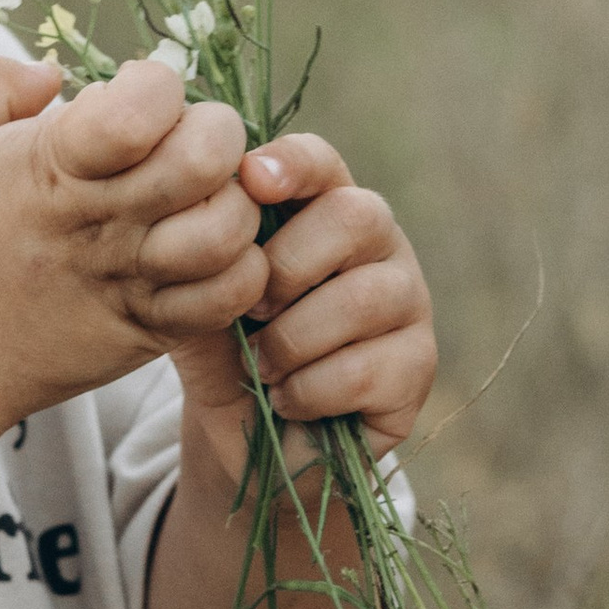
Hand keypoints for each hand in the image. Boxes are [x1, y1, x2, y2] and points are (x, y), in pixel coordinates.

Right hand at [0, 50, 266, 427]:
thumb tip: (54, 73)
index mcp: (54, 164)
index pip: (146, 104)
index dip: (156, 84)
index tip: (133, 96)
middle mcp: (101, 221)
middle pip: (206, 159)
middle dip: (214, 133)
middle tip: (185, 144)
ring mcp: (131, 280)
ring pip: (228, 229)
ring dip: (233, 202)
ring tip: (202, 200)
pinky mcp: (151, 328)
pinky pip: (230, 297)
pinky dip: (240, 269)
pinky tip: (211, 253)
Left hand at [169, 131, 435, 485]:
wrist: (254, 446)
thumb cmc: (231, 357)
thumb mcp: (196, 308)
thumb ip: (195, 265)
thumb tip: (190, 218)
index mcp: (323, 211)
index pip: (322, 162)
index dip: (292, 164)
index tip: (249, 180)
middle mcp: (379, 245)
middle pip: (356, 216)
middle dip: (286, 267)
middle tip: (250, 312)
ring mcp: (409, 302)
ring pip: (361, 299)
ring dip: (291, 342)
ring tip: (262, 368)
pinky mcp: (418, 366)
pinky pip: (363, 369)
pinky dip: (307, 393)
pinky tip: (289, 401)